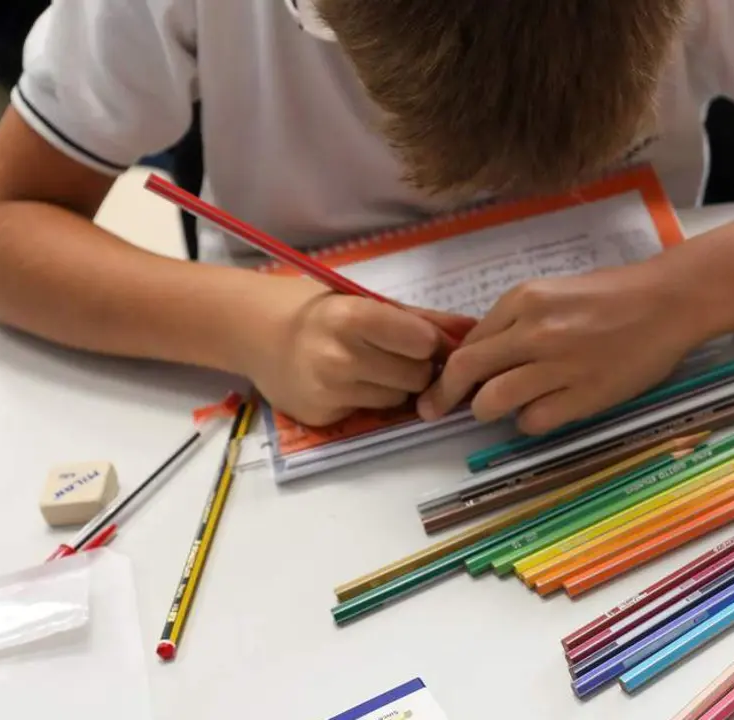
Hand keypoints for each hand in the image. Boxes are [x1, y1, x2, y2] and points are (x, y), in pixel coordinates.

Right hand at [235, 276, 474, 425]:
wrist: (258, 334)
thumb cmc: (323, 312)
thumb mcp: (370, 303)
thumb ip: (425, 319)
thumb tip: (475, 329)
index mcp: (353, 317)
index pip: (423, 342)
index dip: (429, 344)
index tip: (419, 340)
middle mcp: (340, 357)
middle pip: (417, 376)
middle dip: (415, 367)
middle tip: (395, 355)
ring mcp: (329, 390)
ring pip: (399, 398)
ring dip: (396, 386)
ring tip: (370, 367)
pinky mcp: (323, 416)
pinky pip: (371, 412)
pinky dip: (370, 400)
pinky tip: (349, 383)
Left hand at [416, 263, 696, 433]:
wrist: (669, 302)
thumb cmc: (614, 294)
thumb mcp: (554, 293)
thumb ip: (516, 321)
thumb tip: (480, 356)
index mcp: (523, 300)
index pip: (467, 342)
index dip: (448, 369)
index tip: (441, 385)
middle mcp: (534, 331)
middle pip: (465, 372)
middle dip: (443, 397)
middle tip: (432, 411)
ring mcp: (558, 365)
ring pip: (492, 402)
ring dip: (487, 411)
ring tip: (500, 409)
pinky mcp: (583, 394)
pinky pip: (534, 420)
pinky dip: (530, 421)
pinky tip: (544, 410)